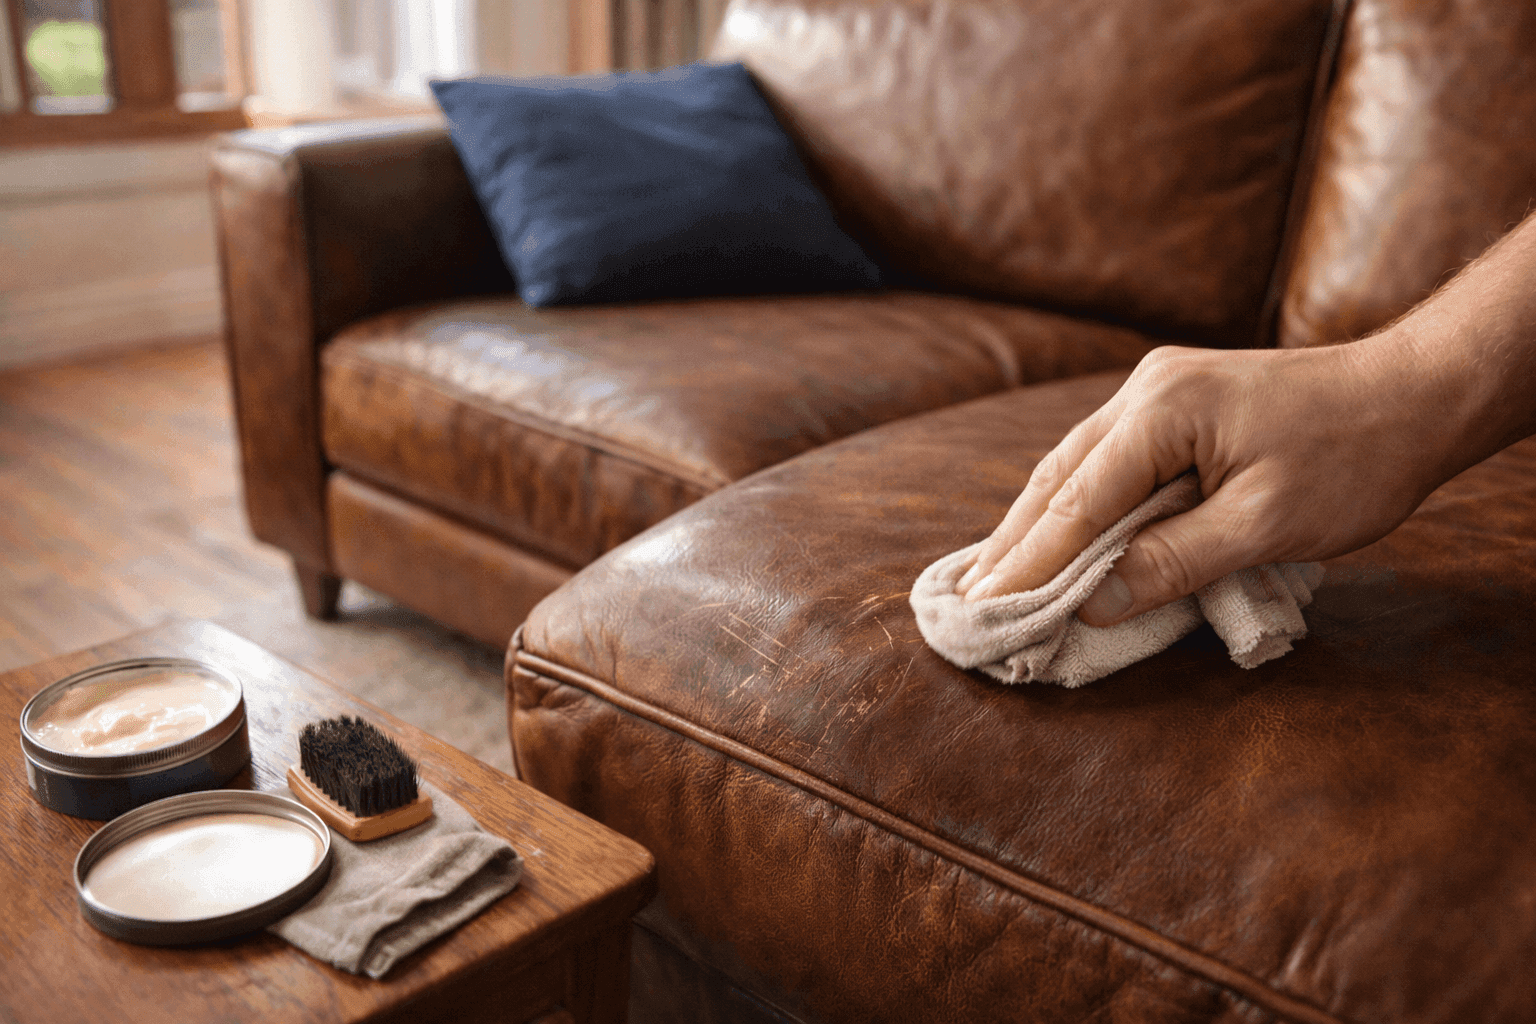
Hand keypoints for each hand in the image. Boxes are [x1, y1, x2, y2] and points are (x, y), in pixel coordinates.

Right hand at [953, 338, 1460, 624]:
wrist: (1414, 396)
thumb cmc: (1354, 461)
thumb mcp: (1266, 525)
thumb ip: (1173, 561)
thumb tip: (1094, 603)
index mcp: (1162, 412)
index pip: (1074, 504)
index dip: (1027, 566)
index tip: (984, 613)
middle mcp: (1144, 391)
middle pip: (1056, 478)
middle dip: (1010, 544)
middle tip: (967, 604)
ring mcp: (1156, 391)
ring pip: (1073, 467)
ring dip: (1034, 525)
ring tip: (993, 578)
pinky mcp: (1174, 403)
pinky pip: (1103, 461)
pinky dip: (1072, 505)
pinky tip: (1053, 535)